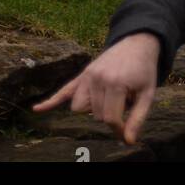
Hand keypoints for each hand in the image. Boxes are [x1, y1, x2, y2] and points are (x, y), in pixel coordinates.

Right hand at [32, 32, 160, 144]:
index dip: (119, 130)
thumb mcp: (148, 94)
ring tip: (111, 96)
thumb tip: (128, 142)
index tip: (127, 132)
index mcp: (114, 83)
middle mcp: (97, 79)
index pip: (109, 119)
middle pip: (95, 115)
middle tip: (125, 98)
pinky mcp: (82, 74)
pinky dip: (51, 101)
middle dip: (110, 113)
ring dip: (93, 109)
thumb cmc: (144, 70)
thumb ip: (138, 118)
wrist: (137, 43)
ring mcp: (87, 76)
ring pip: (80, 108)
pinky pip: (64, 91)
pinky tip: (36, 110)